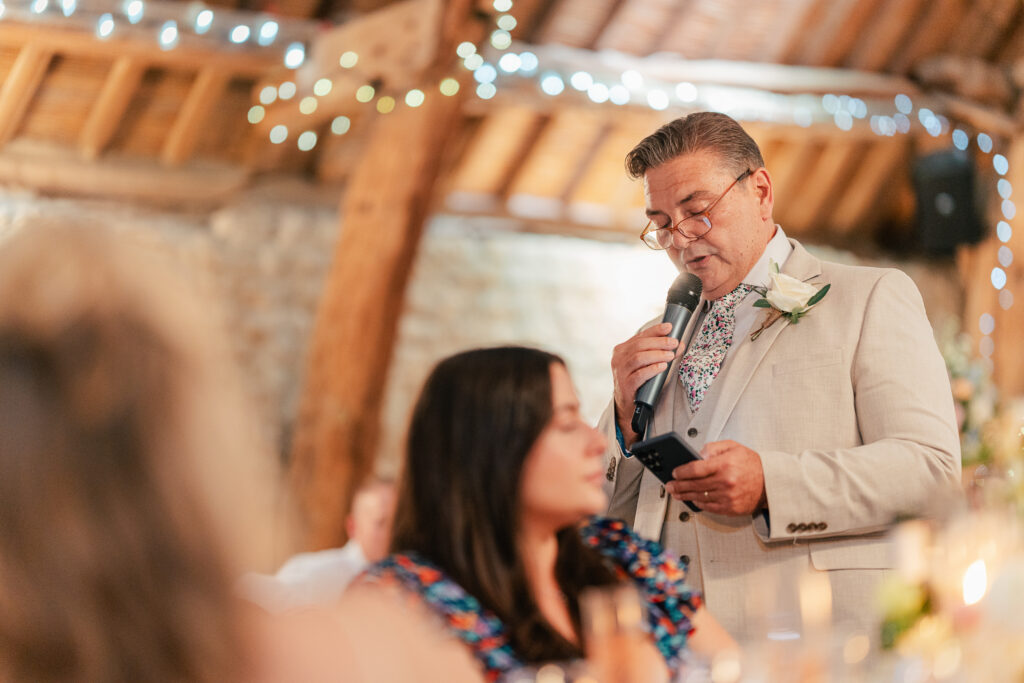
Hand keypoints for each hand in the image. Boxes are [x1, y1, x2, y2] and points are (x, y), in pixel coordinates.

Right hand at [611, 323, 678, 447]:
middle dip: (659, 342)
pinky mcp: (625, 385)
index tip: (670, 327)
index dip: (656, 330)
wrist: (627, 405)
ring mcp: (620, 372)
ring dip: (657, 354)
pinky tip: (662, 367)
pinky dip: (652, 369)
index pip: (640, 335)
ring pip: (638, 357)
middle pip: (640, 345)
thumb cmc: (639, 381)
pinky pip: (639, 375)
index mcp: (622, 349)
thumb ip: (657, 352)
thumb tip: (678, 344)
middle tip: (674, 343)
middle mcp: (619, 358)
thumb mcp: (645, 363)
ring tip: (671, 355)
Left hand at [664, 440, 766, 515]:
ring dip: (685, 495)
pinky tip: (693, 499)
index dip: (681, 472)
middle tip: (670, 485)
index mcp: (725, 465)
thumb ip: (713, 448)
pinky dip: (699, 503)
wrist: (771, 482)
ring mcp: (728, 497)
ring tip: (677, 493)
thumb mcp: (733, 447)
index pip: (695, 469)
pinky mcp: (731, 508)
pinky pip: (709, 507)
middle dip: (678, 485)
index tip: (675, 473)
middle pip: (694, 485)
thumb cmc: (752, 464)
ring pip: (699, 497)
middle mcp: (725, 482)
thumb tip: (697, 455)